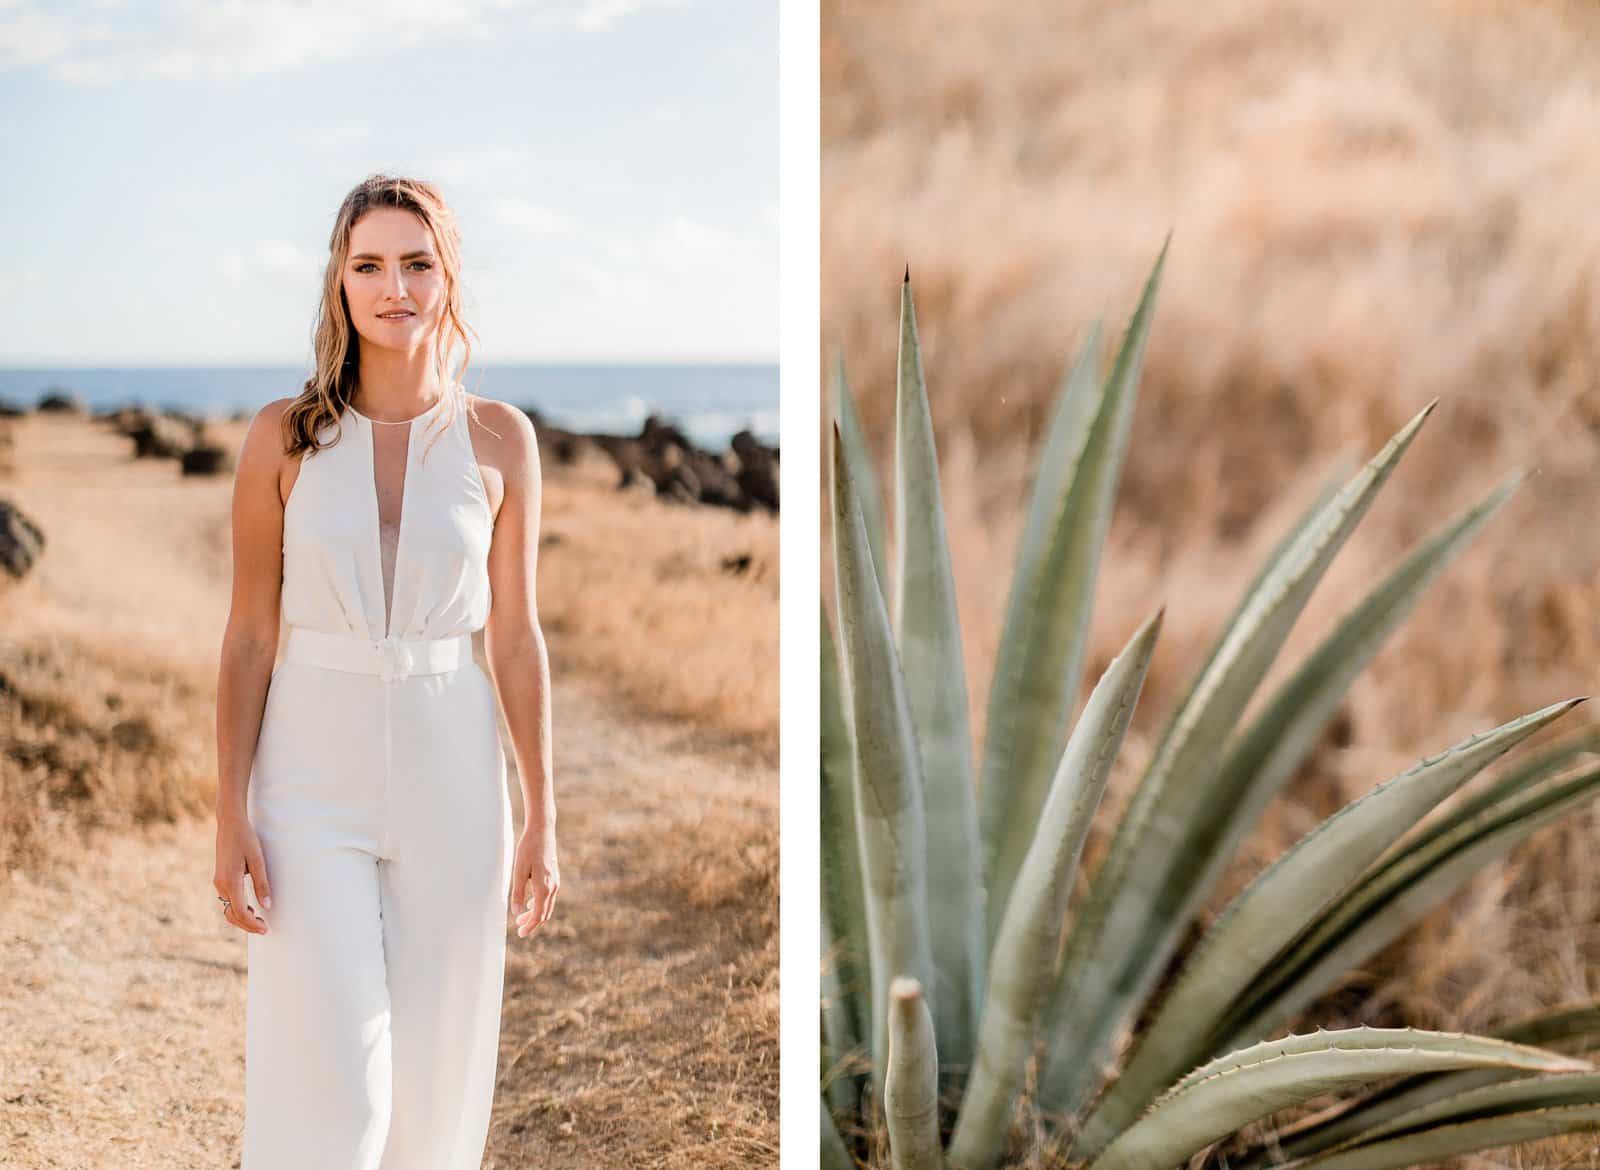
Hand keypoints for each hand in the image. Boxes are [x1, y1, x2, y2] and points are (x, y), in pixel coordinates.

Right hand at [214, 811, 270, 934]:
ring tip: (259, 921)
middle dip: (247, 925)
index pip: (240, 912)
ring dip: (242, 918)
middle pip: (232, 915)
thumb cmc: (246, 839)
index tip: (266, 929)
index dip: (252, 924)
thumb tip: (267, 907)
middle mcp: (221, 885)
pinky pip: (228, 901)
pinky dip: (237, 909)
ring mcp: (219, 883)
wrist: (230, 824)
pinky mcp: (220, 880)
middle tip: (264, 929)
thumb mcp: (258, 860)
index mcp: (230, 881)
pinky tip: (251, 909)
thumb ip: (262, 884)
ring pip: (228, 909)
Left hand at [508, 826, 558, 937]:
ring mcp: (555, 882)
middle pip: (544, 913)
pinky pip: (549, 897)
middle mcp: (553, 886)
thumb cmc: (528, 849)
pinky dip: (540, 905)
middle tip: (519, 929)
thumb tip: (516, 912)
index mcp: (544, 887)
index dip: (529, 926)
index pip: (538, 915)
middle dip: (532, 923)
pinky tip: (530, 904)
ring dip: (535, 914)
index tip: (520, 933)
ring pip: (547, 906)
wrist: (542, 831)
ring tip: (521, 918)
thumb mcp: (518, 871)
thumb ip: (518, 892)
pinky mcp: (554, 877)